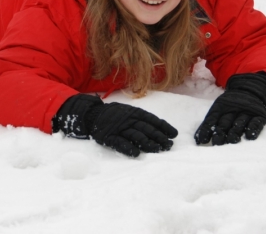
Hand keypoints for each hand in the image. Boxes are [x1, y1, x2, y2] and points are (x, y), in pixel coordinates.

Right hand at [53, 94, 177, 156]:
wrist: (92, 114)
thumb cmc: (113, 114)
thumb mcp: (128, 111)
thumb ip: (140, 117)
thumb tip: (158, 126)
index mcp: (133, 113)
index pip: (152, 120)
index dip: (163, 127)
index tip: (173, 134)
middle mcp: (128, 120)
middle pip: (146, 129)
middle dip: (159, 137)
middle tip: (169, 145)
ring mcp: (118, 128)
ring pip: (136, 136)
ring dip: (148, 144)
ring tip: (158, 150)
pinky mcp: (108, 137)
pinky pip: (119, 143)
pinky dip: (128, 148)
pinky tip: (136, 154)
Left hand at [194, 72, 265, 145]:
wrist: (250, 89)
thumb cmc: (230, 104)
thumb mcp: (218, 108)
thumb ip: (209, 123)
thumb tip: (198, 140)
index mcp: (220, 107)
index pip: (211, 120)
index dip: (206, 130)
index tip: (201, 141)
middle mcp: (232, 110)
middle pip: (225, 123)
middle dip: (220, 133)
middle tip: (217, 143)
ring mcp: (246, 112)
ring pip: (239, 123)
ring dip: (235, 133)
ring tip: (232, 141)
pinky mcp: (258, 115)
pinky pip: (256, 123)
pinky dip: (252, 129)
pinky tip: (249, 136)